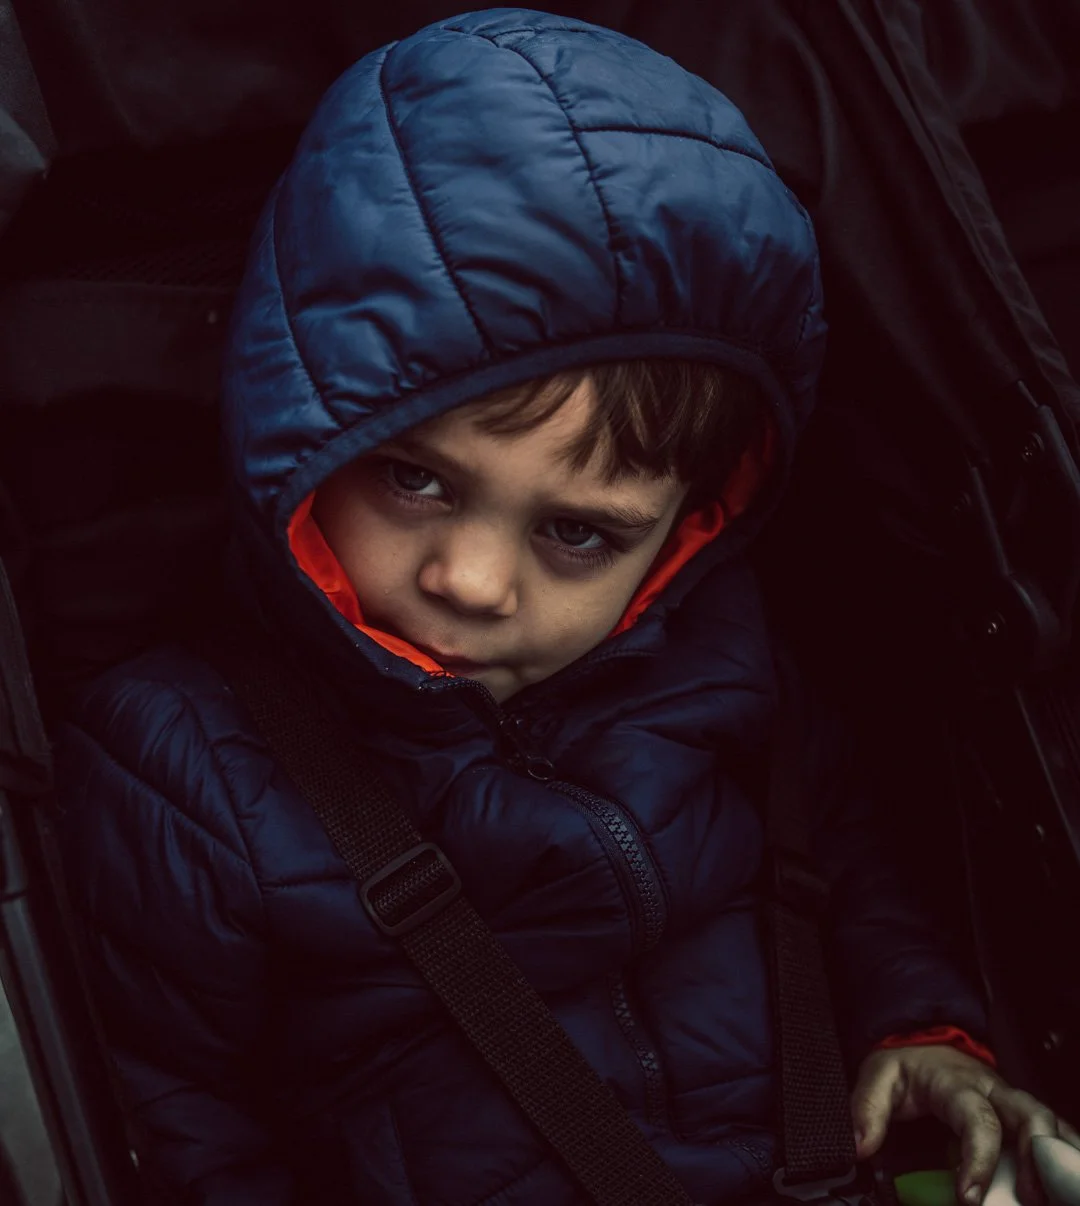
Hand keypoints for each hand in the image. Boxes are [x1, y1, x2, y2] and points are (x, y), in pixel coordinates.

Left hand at [851, 1045, 1079, 1205]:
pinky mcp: (1021, 1114)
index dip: (979, 1159)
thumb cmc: (907, 1065)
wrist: (924, 1040)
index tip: (969, 1197)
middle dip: (1037, 1160)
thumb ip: (867, 1110)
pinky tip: (1065, 1183)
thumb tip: (860, 1147)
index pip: (977, 1119)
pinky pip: (1055, 1130)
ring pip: (1050, 1123)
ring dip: (1058, 1159)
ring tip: (1053, 1196)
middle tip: (1029, 1200)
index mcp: (958, 1084)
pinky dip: (1065, 1153)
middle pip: (1031, 1117)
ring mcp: (1012, 1102)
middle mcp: (993, 1091)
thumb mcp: (878, 1078)